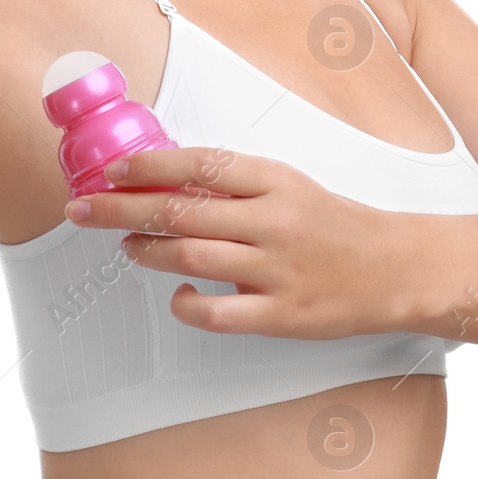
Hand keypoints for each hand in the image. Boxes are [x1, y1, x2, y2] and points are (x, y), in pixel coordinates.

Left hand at [66, 146, 431, 339]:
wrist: (394, 268)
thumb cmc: (333, 224)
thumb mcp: (288, 186)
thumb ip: (235, 184)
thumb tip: (166, 181)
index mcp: (275, 180)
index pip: (198, 164)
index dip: (147, 165)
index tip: (111, 169)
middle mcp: (273, 219)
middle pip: (180, 210)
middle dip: (121, 209)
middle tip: (83, 210)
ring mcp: (278, 268)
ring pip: (192, 256)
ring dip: (148, 251)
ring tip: (127, 247)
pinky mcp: (283, 314)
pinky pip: (219, 312)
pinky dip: (188, 304)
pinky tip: (177, 296)